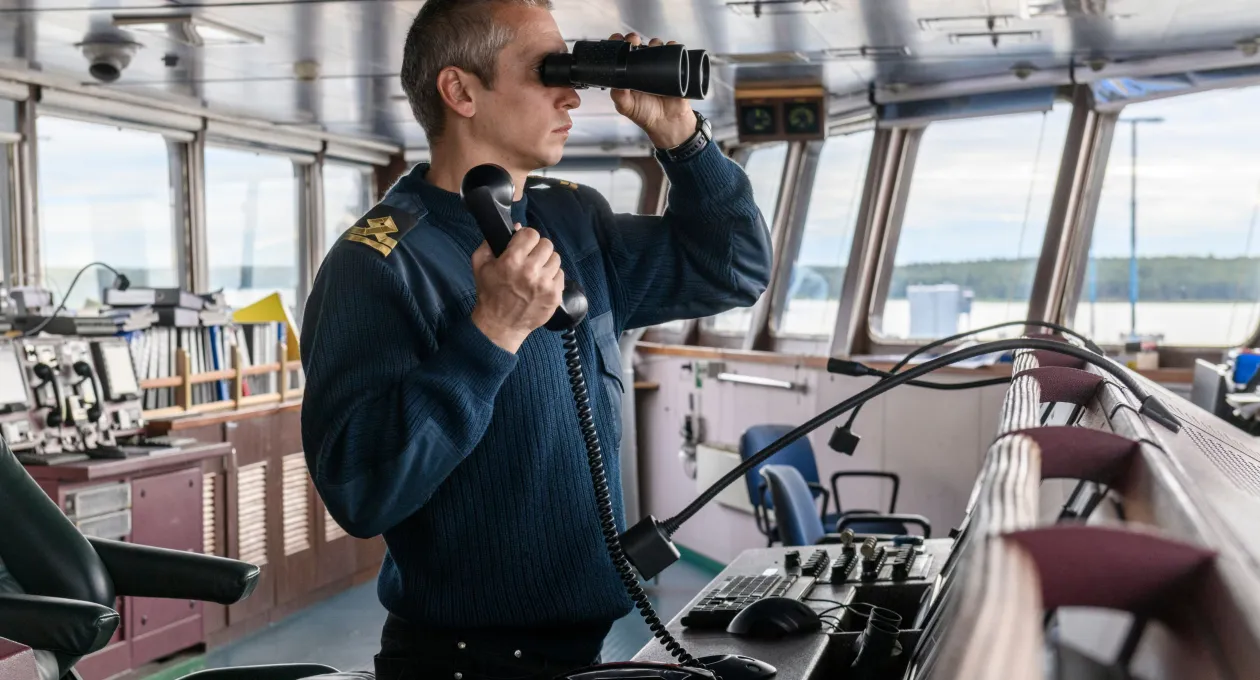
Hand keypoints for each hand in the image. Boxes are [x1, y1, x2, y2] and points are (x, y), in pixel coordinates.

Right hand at [470, 226, 562, 352]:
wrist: (500, 325)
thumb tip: (516, 227)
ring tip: (537, 271)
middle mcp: (531, 271)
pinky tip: (541, 283)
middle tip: (531, 258)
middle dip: (538, 249)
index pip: (532, 234)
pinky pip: (560, 275)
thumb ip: (491, 242)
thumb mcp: (480, 264)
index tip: (524, 244)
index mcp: (512, 261)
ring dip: (546, 262)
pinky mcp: (555, 295)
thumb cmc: (489, 294)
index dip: (527, 237)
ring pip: (556, 259)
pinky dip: (552, 277)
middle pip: (547, 244)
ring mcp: (545, 284)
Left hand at [608, 32, 694, 148]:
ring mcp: (658, 66)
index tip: (618, 40)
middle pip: (638, 46)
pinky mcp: (674, 68)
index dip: (619, 44)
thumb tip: (615, 82)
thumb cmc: (645, 115)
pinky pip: (674, 52)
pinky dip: (672, 46)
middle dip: (635, 39)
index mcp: (628, 74)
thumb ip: (618, 95)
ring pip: (655, 46)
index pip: (621, 54)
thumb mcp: (626, 106)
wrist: (668, 123)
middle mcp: (642, 67)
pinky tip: (669, 47)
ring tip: (653, 46)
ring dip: (654, 42)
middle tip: (634, 40)